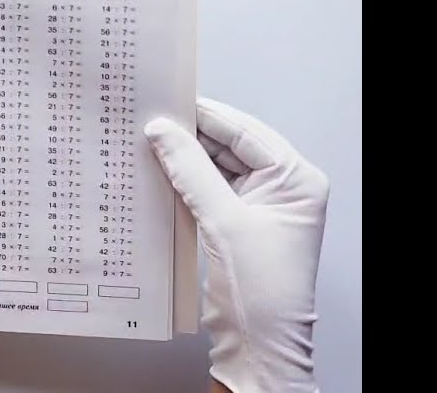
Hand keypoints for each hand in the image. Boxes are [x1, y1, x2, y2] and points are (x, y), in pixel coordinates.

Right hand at [145, 99, 328, 392]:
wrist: (259, 343)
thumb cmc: (261, 290)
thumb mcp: (222, 220)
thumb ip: (190, 170)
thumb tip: (163, 131)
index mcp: (297, 180)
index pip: (246, 133)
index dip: (206, 116)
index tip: (169, 103)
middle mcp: (283, 188)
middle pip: (230, 146)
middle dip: (191, 137)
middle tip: (151, 122)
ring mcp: (260, 206)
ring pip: (216, 167)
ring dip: (184, 159)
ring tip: (149, 145)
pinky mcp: (238, 223)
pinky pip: (209, 189)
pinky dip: (184, 181)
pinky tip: (159, 173)